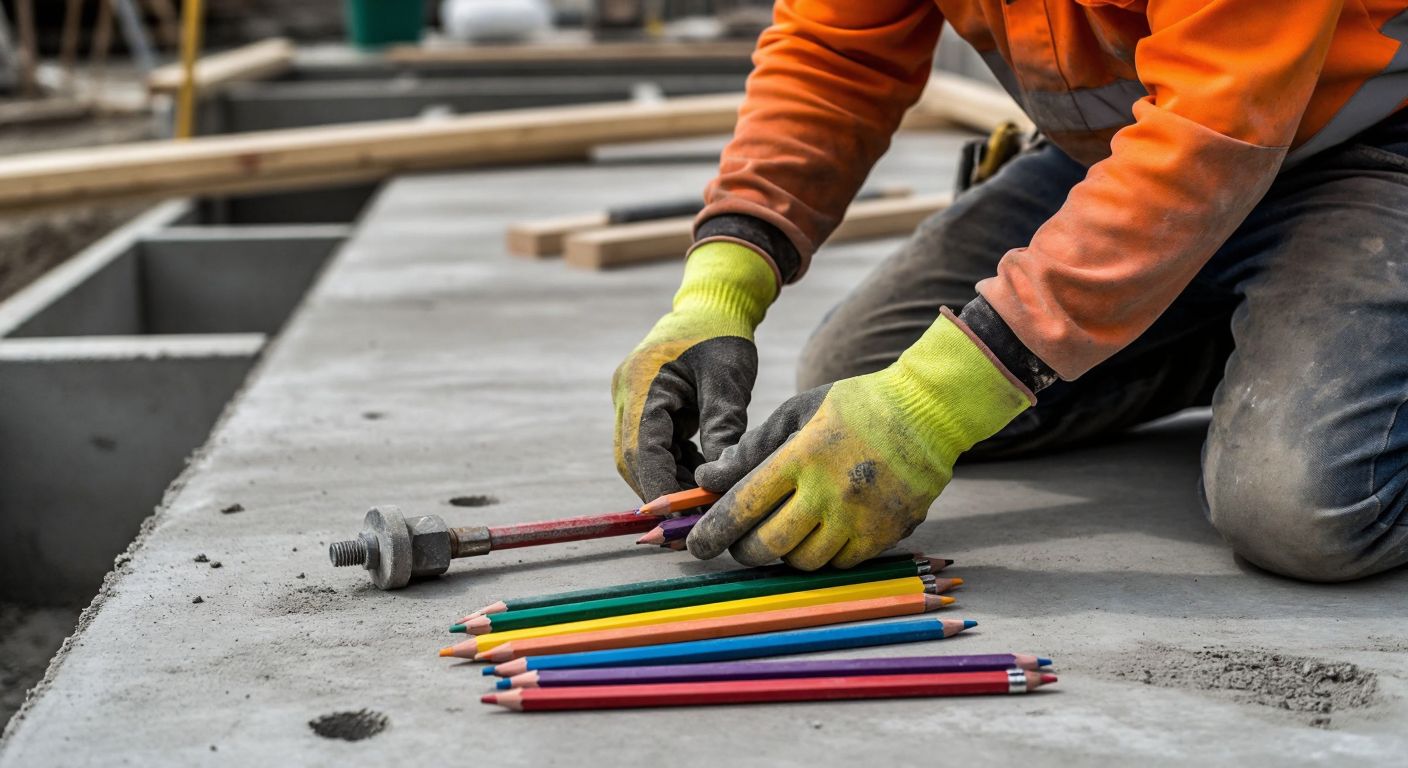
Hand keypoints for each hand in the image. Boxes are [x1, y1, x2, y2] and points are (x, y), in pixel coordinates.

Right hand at [612, 242, 777, 500]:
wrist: (712, 303)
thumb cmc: (724, 335)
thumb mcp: (729, 380)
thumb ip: (723, 426)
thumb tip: (721, 479)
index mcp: (642, 381)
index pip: (641, 447)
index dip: (657, 487)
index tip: (680, 518)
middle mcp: (627, 392)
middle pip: (632, 457)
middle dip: (661, 489)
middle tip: (694, 516)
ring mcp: (630, 398)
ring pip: (639, 454)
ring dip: (669, 478)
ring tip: (704, 497)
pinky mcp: (641, 404)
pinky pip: (651, 444)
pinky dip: (674, 463)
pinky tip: (702, 473)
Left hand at [687, 309, 1032, 568]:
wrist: (930, 412)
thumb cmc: (855, 407)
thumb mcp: (796, 411)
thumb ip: (751, 448)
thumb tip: (709, 477)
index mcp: (802, 456)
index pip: (744, 504)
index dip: (713, 530)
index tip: (695, 544)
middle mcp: (830, 492)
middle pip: (769, 545)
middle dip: (744, 550)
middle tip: (738, 542)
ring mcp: (861, 518)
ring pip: (803, 560)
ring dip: (784, 553)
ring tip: (783, 531)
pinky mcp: (885, 534)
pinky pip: (840, 563)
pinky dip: (821, 555)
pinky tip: (820, 532)